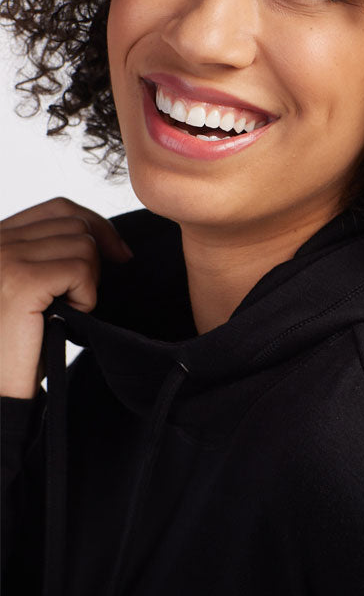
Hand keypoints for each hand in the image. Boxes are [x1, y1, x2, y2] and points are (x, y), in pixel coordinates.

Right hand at [0, 196, 133, 398]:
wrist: (3, 387)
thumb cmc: (24, 345)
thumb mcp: (40, 289)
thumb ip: (54, 254)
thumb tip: (108, 238)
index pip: (60, 208)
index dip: (98, 227)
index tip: (120, 256)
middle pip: (77, 224)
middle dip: (95, 260)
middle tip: (80, 298)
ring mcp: (4, 257)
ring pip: (84, 244)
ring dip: (88, 282)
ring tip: (65, 310)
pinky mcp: (20, 281)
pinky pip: (81, 269)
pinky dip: (86, 297)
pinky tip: (67, 318)